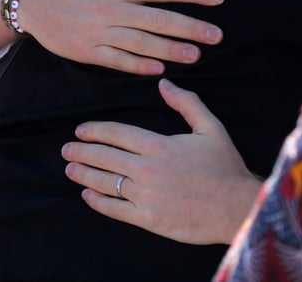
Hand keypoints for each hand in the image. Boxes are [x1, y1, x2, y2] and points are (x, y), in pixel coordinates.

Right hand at [0, 0, 225, 74]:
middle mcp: (111, 8)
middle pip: (158, 19)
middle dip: (190, 28)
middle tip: (217, 35)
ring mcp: (99, 32)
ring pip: (141, 43)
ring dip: (170, 50)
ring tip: (196, 56)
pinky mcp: (87, 51)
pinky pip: (117, 60)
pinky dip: (138, 66)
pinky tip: (159, 69)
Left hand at [61, 79, 259, 244]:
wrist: (235, 207)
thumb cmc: (225, 166)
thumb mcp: (210, 127)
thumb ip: (186, 103)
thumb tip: (165, 83)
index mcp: (157, 145)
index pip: (116, 134)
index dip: (95, 131)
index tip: (80, 131)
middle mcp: (146, 169)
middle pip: (103, 157)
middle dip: (81, 152)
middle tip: (66, 150)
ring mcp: (144, 195)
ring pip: (104, 182)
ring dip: (83, 174)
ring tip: (70, 170)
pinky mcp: (147, 218)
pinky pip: (114, 209)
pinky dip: (98, 201)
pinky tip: (88, 195)